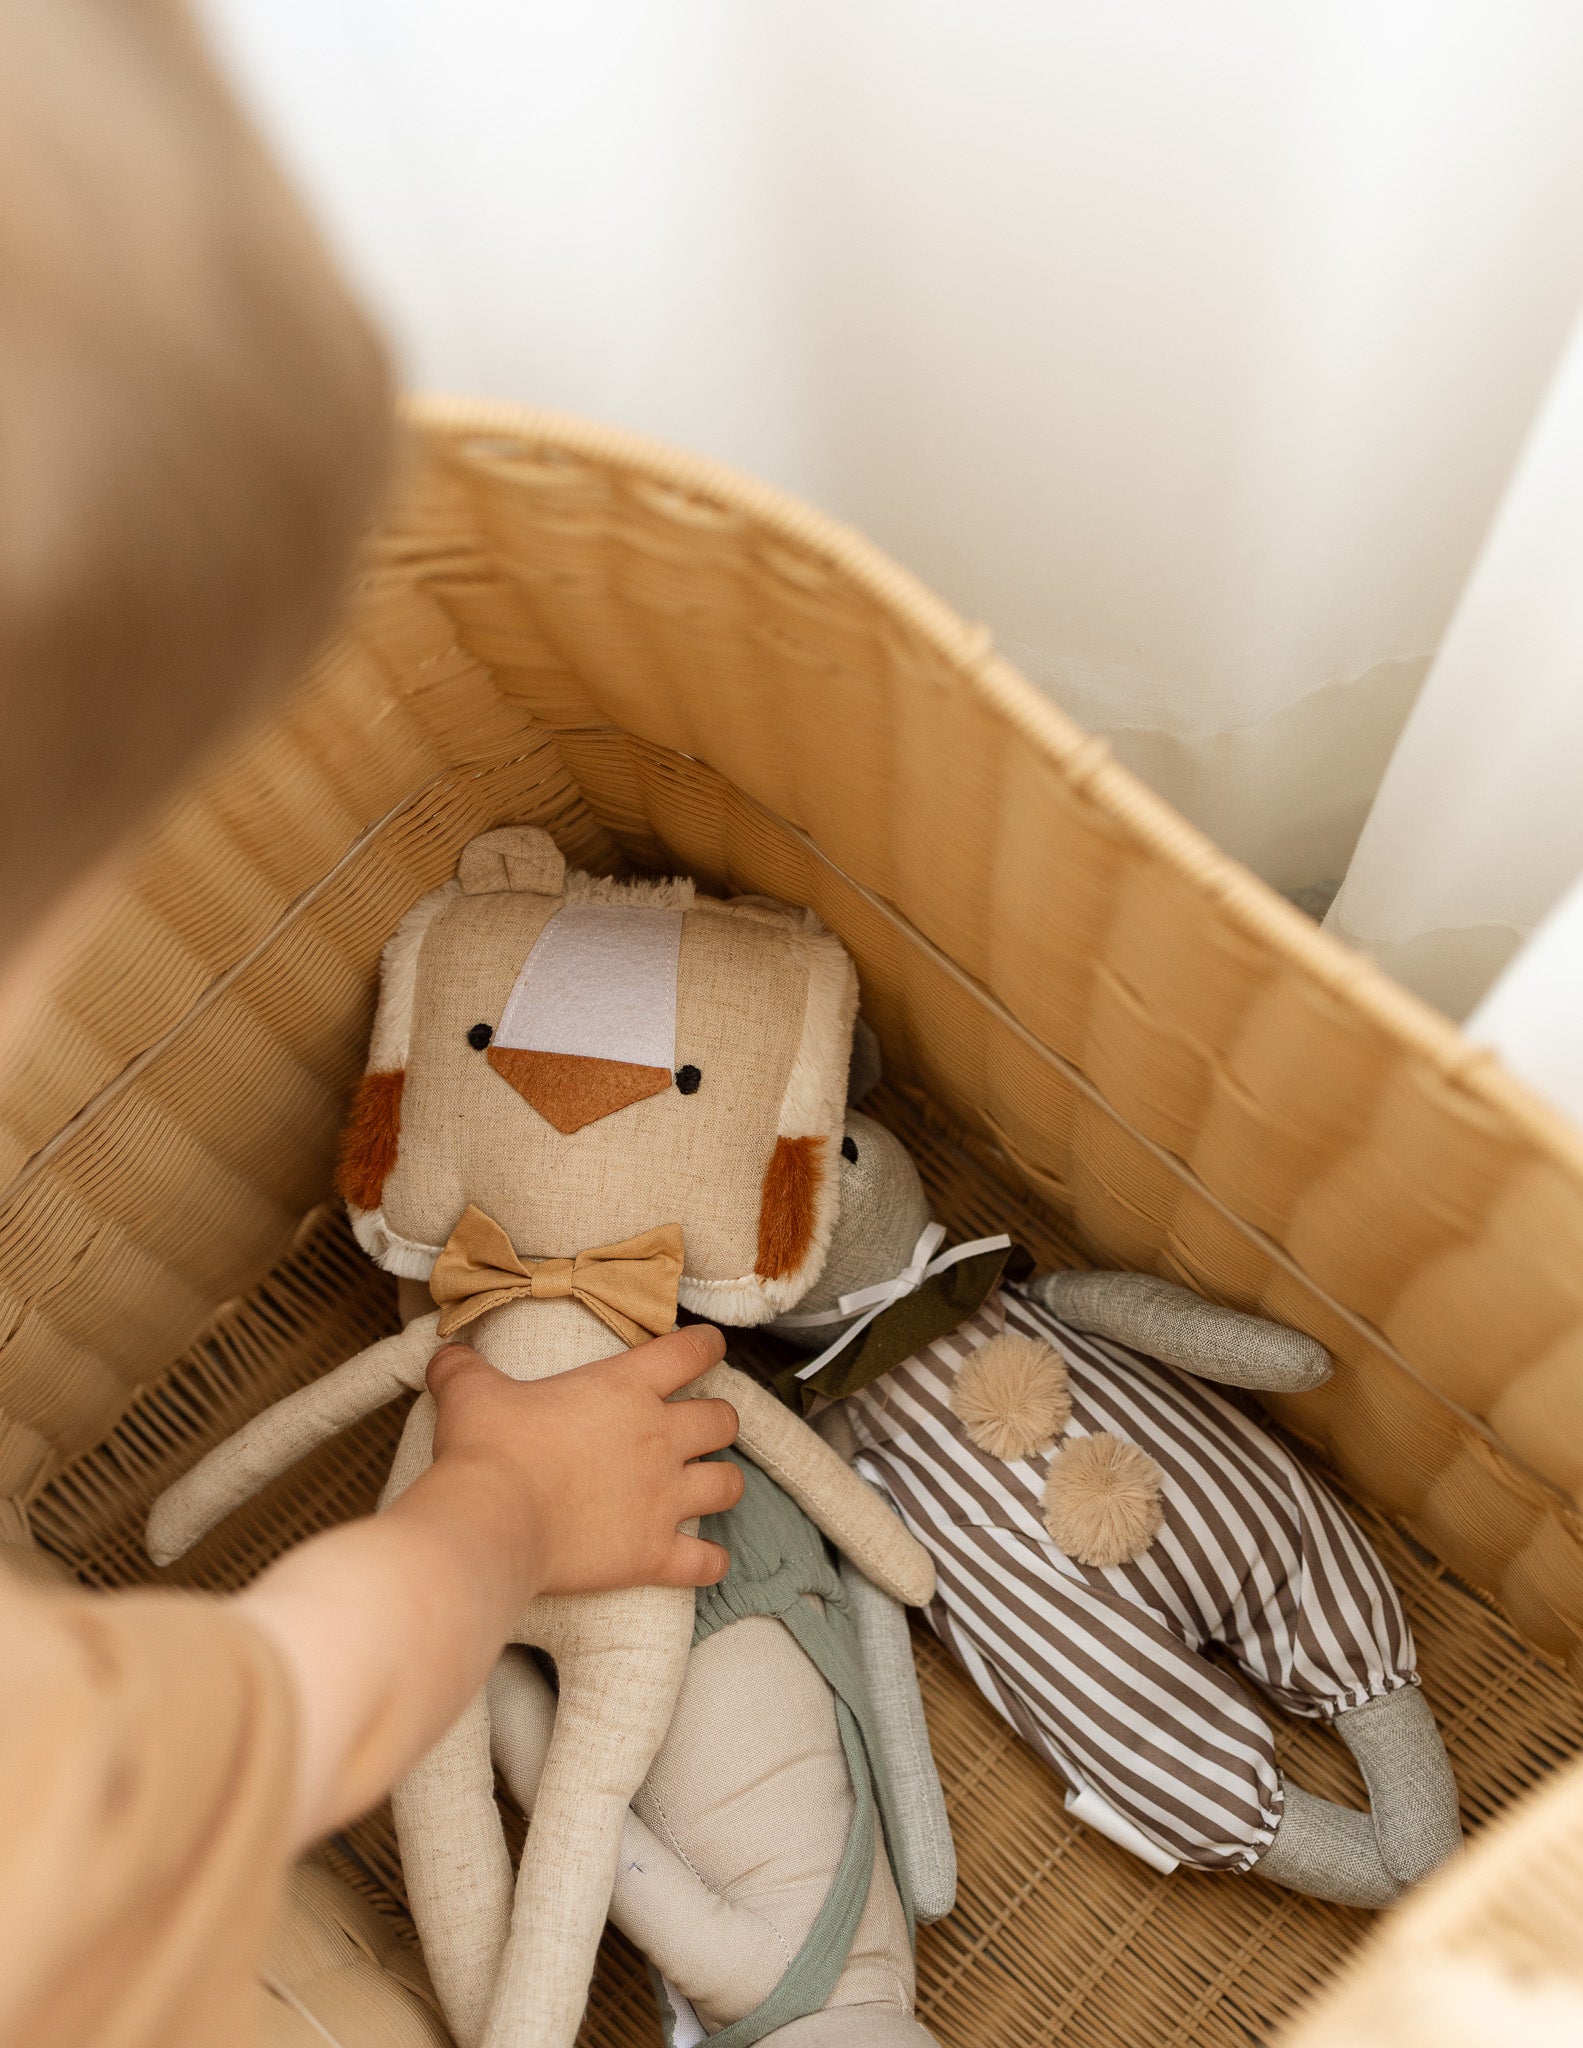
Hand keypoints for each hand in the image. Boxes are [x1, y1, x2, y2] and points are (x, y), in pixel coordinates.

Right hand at [238, 1323, 742, 1845]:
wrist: (492, 1521)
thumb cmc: (487, 1450)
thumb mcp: (470, 1393)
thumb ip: (464, 1368)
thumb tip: (446, 1356)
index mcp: (626, 1387)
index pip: (691, 1352)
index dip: (705, 1346)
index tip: (708, 1348)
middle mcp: (658, 1438)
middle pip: (722, 1420)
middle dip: (716, 1421)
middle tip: (697, 1429)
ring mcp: (662, 1498)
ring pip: (728, 1485)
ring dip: (722, 1483)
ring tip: (707, 1486)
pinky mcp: (653, 1553)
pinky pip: (706, 1562)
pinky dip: (710, 1562)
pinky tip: (706, 1560)